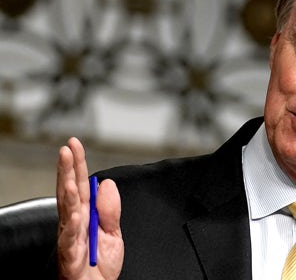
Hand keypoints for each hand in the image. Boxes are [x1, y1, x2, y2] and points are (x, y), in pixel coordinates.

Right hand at [56, 137, 123, 279]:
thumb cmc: (100, 266)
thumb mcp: (113, 234)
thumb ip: (110, 210)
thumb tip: (107, 183)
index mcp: (85, 216)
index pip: (80, 185)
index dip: (77, 164)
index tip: (74, 144)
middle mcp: (74, 224)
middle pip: (70, 193)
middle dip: (68, 170)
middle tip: (66, 149)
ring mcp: (71, 239)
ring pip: (67, 213)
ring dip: (67, 194)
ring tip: (69, 176)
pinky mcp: (71, 257)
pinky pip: (71, 240)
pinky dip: (73, 227)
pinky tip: (76, 214)